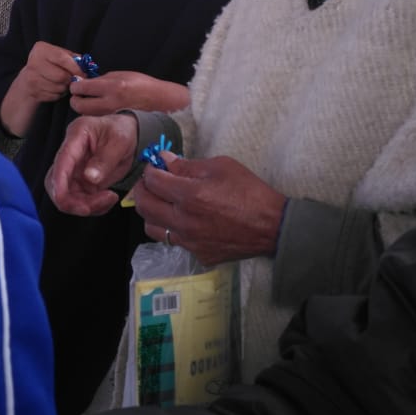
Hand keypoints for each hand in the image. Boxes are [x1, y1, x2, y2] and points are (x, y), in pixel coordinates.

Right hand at [0, 41, 80, 136]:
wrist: (26, 81)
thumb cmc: (49, 66)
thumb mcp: (59, 57)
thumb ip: (73, 59)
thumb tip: (86, 66)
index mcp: (41, 49)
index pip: (62, 58)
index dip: (75, 68)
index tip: (83, 74)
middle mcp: (33, 61)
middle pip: (61, 76)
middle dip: (70, 80)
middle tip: (72, 81)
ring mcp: (30, 78)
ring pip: (58, 87)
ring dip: (64, 88)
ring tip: (62, 84)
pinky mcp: (32, 91)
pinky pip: (53, 96)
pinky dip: (58, 95)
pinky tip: (54, 90)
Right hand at [45, 112, 137, 215]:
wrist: (130, 135)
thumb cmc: (122, 131)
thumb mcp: (120, 141)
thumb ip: (105, 159)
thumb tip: (90, 178)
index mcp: (76, 136)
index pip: (61, 161)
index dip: (58, 182)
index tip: (63, 199)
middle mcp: (70, 154)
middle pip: (55, 183)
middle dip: (70, 201)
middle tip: (92, 207)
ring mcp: (74, 169)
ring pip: (67, 195)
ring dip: (85, 205)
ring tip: (109, 199)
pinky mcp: (82, 182)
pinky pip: (80, 200)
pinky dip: (93, 206)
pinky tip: (108, 199)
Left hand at [69, 71, 189, 115]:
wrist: (160, 102)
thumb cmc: (142, 85)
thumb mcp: (122, 75)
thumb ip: (101, 80)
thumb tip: (84, 83)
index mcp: (113, 87)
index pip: (82, 87)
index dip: (75, 86)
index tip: (76, 85)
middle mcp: (110, 103)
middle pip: (79, 105)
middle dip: (75, 99)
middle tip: (78, 95)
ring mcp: (111, 116)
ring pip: (85, 114)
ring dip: (83, 108)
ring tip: (89, 102)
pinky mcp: (113, 123)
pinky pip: (96, 119)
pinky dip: (93, 115)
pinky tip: (99, 109)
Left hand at [133, 153, 286, 266]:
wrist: (272, 226)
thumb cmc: (249, 192)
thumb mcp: (221, 167)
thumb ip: (188, 165)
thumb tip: (165, 160)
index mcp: (189, 195)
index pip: (152, 181)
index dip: (149, 170)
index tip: (154, 166)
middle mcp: (184, 221)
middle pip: (144, 205)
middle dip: (142, 189)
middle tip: (151, 182)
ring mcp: (189, 241)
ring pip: (152, 228)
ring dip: (152, 212)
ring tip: (163, 202)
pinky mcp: (197, 254)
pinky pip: (173, 241)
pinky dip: (171, 228)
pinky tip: (183, 219)